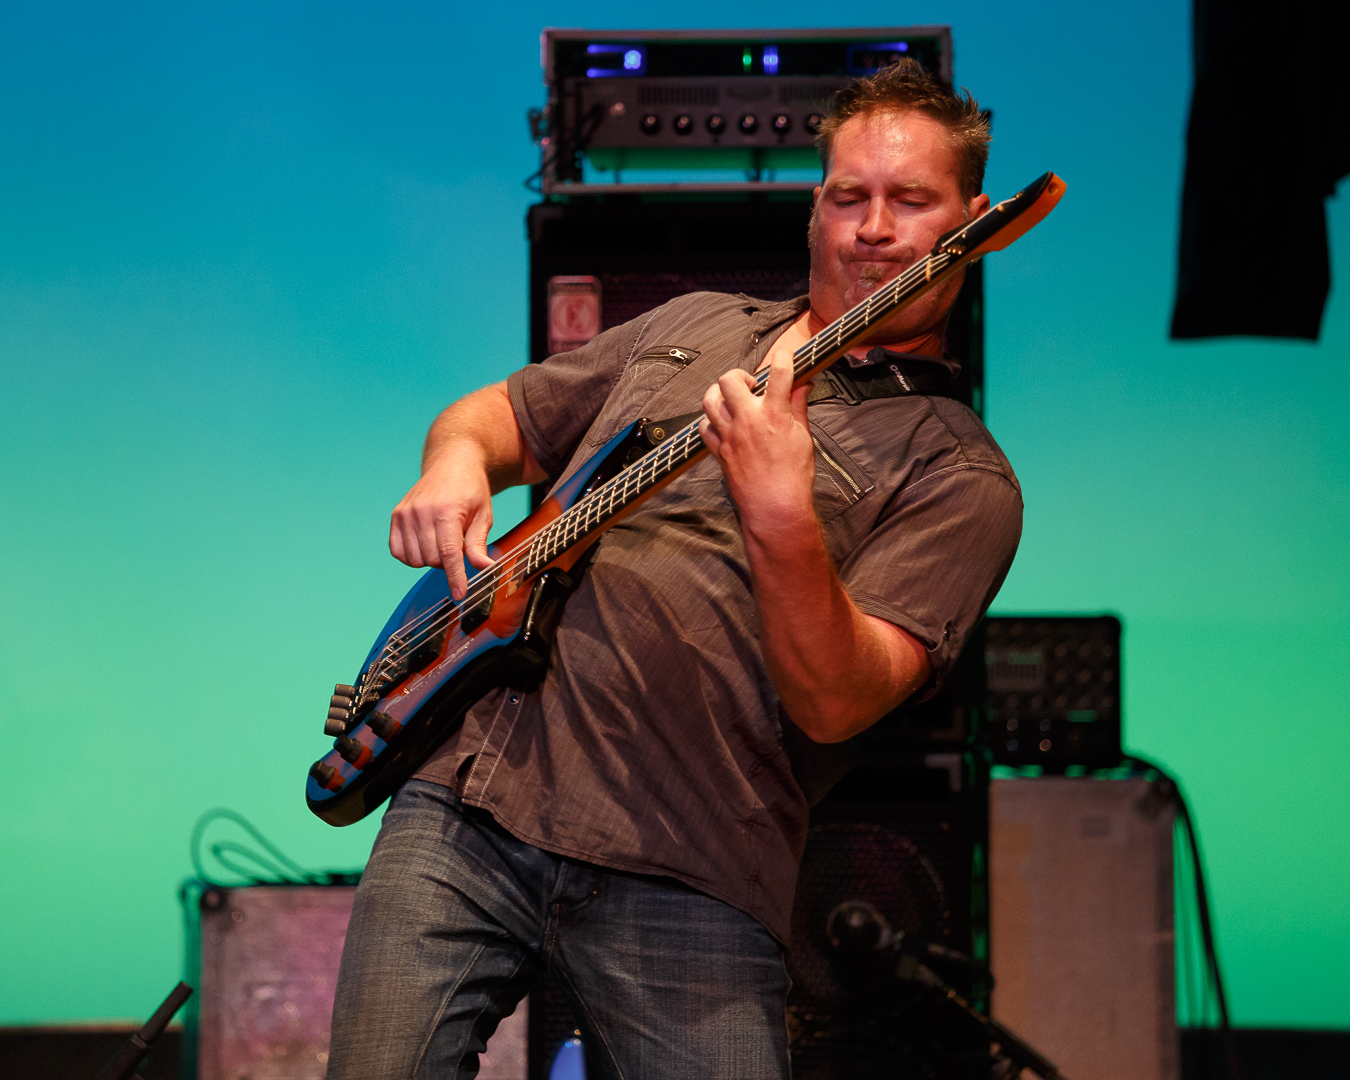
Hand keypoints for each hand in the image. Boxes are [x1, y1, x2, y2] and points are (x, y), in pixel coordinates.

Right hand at [389, 441, 494, 600]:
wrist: (452, 464)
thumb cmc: (471, 491)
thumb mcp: (483, 516)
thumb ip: (479, 544)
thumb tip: (483, 568)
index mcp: (446, 511)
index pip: (449, 554)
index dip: (455, 577)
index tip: (460, 595)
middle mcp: (421, 512)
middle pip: (432, 560)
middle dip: (448, 562)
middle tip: (458, 545)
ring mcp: (405, 514)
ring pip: (415, 559)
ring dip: (430, 559)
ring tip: (443, 540)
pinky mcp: (396, 516)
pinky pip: (398, 552)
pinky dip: (412, 556)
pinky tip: (426, 544)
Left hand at [699, 341, 815, 541]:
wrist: (774, 508)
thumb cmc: (793, 477)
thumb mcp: (804, 438)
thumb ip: (799, 408)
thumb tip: (803, 387)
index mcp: (775, 415)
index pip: (779, 374)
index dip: (783, 358)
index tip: (784, 356)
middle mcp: (748, 420)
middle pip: (730, 380)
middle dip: (740, 376)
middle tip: (751, 385)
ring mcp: (730, 435)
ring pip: (710, 400)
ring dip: (719, 394)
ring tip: (733, 399)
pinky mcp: (720, 451)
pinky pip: (705, 427)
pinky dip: (712, 421)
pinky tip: (723, 423)